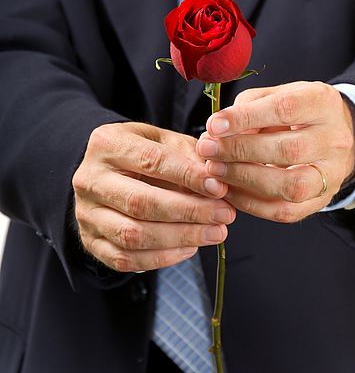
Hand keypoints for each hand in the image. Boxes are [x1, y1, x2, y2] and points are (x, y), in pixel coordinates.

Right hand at [72, 122, 235, 271]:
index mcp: (106, 144)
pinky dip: (163, 258)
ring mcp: (86, 214)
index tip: (219, 187)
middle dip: (189, 212)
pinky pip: (125, 259)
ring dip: (181, 237)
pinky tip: (190, 247)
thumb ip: (188, 154)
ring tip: (216, 232)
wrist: (105, 171)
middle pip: (141, 202)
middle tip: (225, 214)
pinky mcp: (89, 241)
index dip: (188, 176)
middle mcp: (90, 179)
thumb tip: (216, 181)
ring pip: (133, 235)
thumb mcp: (163, 140)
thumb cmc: (142, 152)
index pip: (150, 161)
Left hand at [196, 81, 354, 222]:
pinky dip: (250, 204)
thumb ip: (249, 107)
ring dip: (244, 180)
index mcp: (322, 103)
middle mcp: (334, 140)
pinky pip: (285, 211)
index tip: (214, 125)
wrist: (335, 135)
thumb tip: (219, 131)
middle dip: (240, 151)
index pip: (285, 109)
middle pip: (288, 150)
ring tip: (214, 170)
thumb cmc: (297, 111)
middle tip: (207, 150)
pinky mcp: (321, 200)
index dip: (246, 118)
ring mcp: (331, 174)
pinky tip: (228, 190)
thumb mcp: (277, 95)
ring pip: (289, 186)